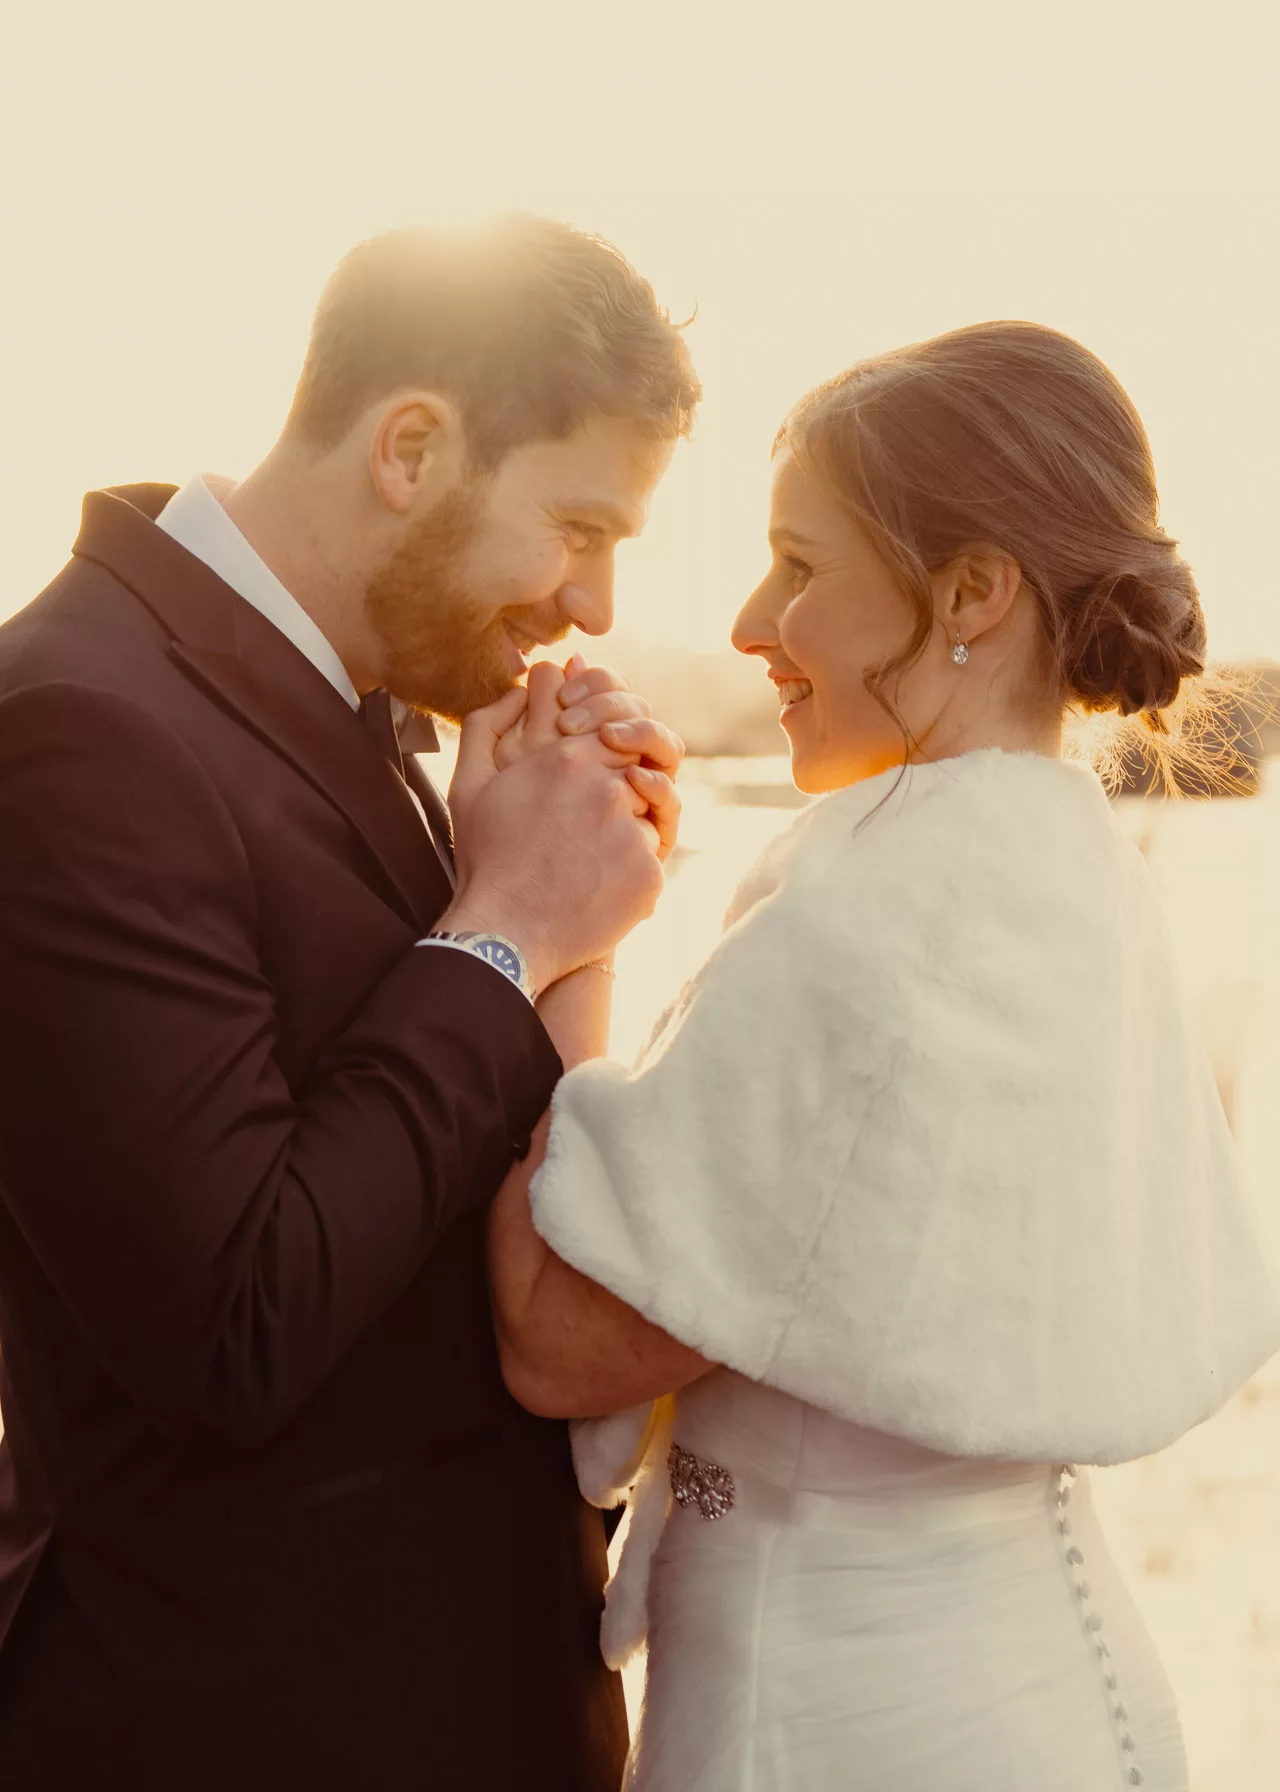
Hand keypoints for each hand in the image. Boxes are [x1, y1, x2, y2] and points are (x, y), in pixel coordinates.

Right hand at [444, 675, 664, 991]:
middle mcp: (606, 788)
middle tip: (581, 832)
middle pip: (635, 775)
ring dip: (624, 835)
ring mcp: (632, 832)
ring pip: (647, 817)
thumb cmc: (486, 859)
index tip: (582, 793)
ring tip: (585, 862)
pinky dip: (630, 872)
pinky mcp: (650, 873)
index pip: (614, 738)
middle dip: (615, 799)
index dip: (602, 764)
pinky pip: (652, 859)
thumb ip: (488, 724)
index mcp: (568, 758)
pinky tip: (595, 888)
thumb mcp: (470, 783)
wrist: (504, 935)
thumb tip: (521, 687)